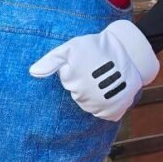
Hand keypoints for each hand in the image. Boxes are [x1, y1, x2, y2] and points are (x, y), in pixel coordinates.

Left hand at [28, 20, 159, 121]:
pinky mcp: (113, 112)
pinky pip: (102, 113)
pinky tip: (109, 90)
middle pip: (77, 95)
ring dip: (93, 94)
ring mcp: (100, 106)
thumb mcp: (71, 47)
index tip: (85, 63)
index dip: (74, 71)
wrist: (130, 53)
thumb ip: (51, 60)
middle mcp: (85, 97)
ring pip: (88, 105)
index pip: (68, 83)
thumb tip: (33, 72)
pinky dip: (104, 104)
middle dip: (84, 83)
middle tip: (95, 70)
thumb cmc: (97, 47)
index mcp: (73, 81)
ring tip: (103, 78)